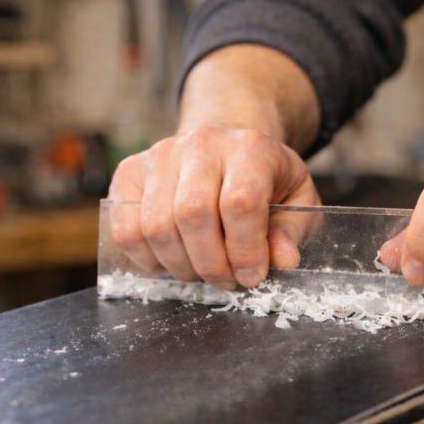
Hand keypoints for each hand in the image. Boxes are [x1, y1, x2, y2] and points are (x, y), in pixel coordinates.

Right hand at [107, 126, 320, 289]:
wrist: (227, 152)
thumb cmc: (265, 182)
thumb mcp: (297, 202)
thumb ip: (291, 232)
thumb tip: (282, 260)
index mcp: (250, 147)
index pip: (240, 202)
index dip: (246, 250)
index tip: (252, 275)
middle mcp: (201, 144)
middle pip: (192, 214)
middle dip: (211, 264)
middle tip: (226, 280)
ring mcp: (160, 156)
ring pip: (156, 226)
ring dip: (181, 265)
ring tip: (202, 270)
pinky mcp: (130, 173)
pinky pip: (126, 229)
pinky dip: (147, 259)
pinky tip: (172, 258)